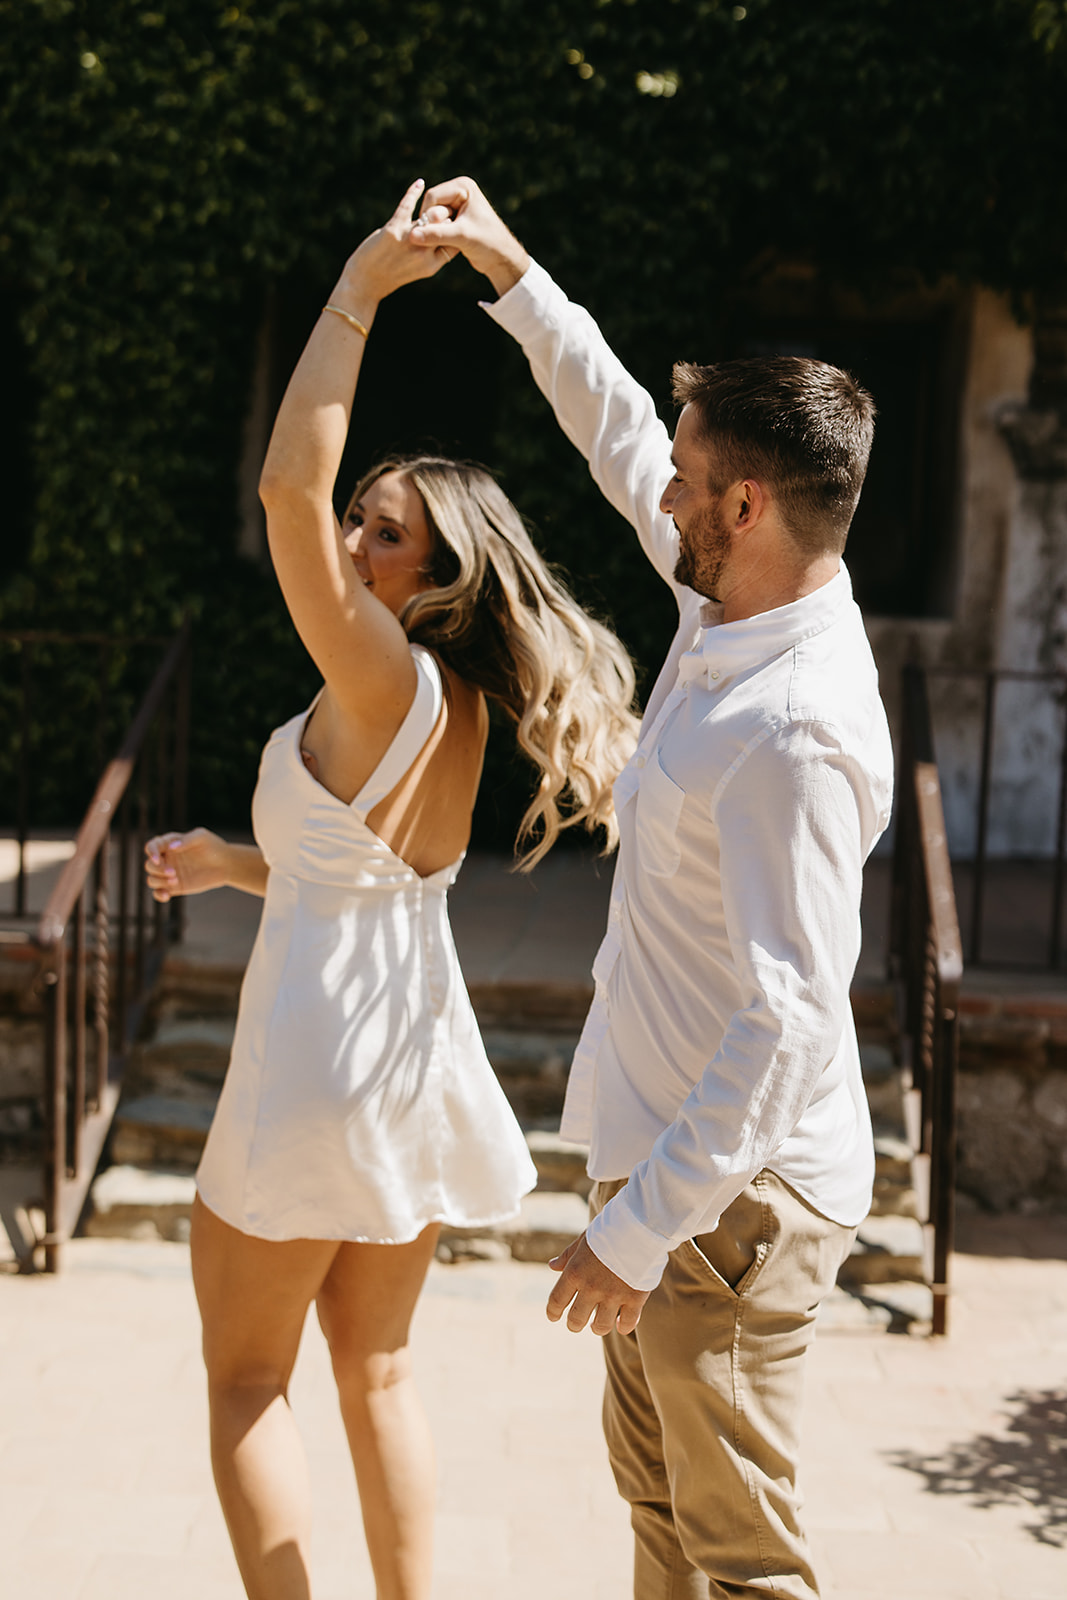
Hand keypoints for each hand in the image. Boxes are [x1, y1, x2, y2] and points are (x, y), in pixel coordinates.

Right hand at [144, 828, 228, 901]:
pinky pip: (158, 892)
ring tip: (175, 881)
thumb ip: (187, 839)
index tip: (158, 860)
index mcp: (168, 844)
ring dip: (158, 882)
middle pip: (149, 865)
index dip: (151, 853)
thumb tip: (171, 847)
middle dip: (158, 870)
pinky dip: (158, 895)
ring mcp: (169, 874)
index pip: (151, 847)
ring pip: (152, 879)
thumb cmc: (213, 846)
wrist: (225, 864)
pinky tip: (167, 896)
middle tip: (173, 873)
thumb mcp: (202, 837)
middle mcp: (166, 859)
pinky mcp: (174, 887)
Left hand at [335, 179, 455, 307]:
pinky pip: (408, 205)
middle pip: (446, 226)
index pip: (454, 243)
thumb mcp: (417, 269)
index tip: (455, 221)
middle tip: (446, 204)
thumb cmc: (390, 275)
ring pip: (430, 214)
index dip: (456, 230)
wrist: (365, 283)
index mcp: (432, 265)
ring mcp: (409, 240)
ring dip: (433, 203)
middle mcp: (424, 253)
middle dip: (448, 214)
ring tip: (435, 195)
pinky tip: (419, 184)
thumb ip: (429, 252)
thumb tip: (440, 231)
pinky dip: (414, 192)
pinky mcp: (394, 230)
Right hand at [410, 176, 529, 295]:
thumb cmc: (487, 243)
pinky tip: (445, 244)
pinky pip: (437, 222)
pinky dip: (437, 232)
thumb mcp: (461, 237)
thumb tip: (412, 236)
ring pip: (432, 214)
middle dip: (431, 223)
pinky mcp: (455, 215)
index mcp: (463, 186)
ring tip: (445, 242)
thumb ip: (436, 234)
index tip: (428, 234)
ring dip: (433, 229)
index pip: (433, 196)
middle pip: (431, 204)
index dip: (427, 216)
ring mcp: (457, 202)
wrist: (501, 257)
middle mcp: (459, 190)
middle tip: (438, 240)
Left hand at [546, 1233, 648, 1335]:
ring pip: (600, 1327)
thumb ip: (569, 1256)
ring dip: (597, 1328)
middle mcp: (591, 1287)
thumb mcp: (584, 1240)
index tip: (553, 1317)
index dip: (552, 1312)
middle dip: (574, 1324)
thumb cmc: (609, 1231)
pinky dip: (623, 1327)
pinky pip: (627, 1324)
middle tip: (576, 1324)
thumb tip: (552, 1266)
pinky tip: (621, 1324)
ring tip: (597, 1325)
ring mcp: (613, 1295)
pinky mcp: (634, 1298)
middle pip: (576, 1319)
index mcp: (575, 1272)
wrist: (639, 1225)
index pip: (556, 1301)